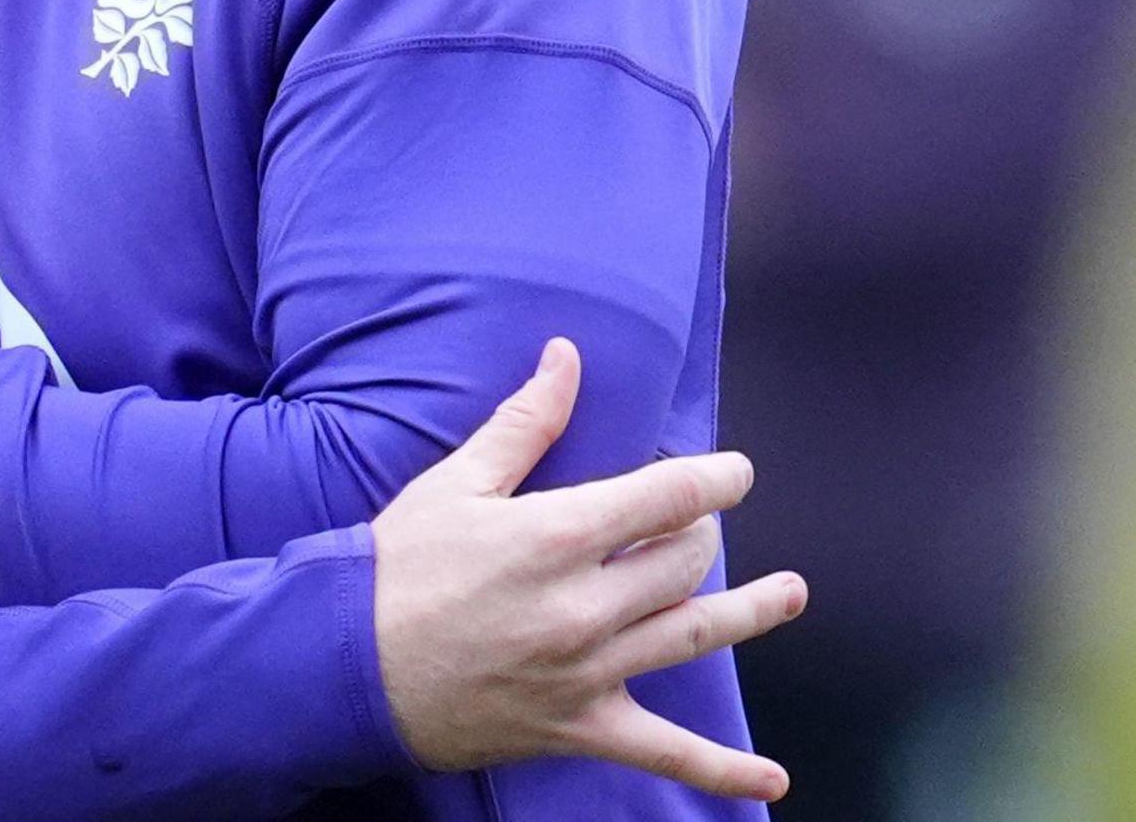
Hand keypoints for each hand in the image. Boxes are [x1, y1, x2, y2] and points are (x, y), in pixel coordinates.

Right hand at [371, 339, 807, 800]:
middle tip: (696, 526)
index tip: (733, 472)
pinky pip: (665, 753)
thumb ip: (524, 422)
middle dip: (701, 536)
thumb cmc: (394, 570)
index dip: (712, 479)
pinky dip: (722, 771)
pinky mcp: (578, 728)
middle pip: (683, 562)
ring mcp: (587, 672)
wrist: (344, 670)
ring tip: (792, 593)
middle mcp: (584, 606)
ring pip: (693, 635)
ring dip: (752, 613)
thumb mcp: (456, 484)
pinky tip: (771, 778)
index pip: (666, 497)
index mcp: (557, 537)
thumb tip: (567, 357)